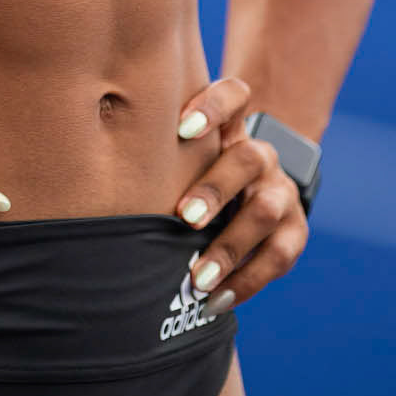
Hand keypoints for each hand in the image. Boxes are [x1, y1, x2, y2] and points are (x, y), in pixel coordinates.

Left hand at [175, 75, 307, 313]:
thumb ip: (160, 160)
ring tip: (198, 277)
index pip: (235, 96)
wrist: (255, 198)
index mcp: (231, 130)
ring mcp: (281, 191)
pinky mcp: (296, 230)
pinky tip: (216, 299)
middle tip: (184, 217)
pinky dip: (246, 281)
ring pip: (265, 210)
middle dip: (214, 190)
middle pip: (247, 158)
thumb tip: (100, 185)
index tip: (180, 128)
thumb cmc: (196, 180)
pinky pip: (278, 256)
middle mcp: (260, 156)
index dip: (213, 106)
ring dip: (229, 246)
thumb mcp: (186, 162)